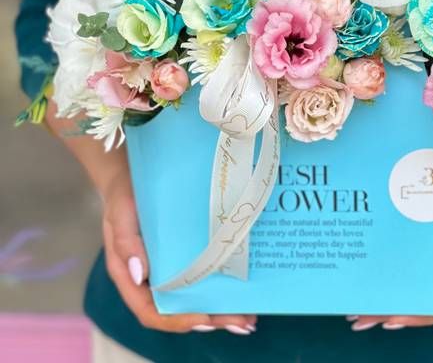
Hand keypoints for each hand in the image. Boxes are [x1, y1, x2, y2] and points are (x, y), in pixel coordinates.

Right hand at [102, 167, 256, 334]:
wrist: (131, 174)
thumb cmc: (123, 196)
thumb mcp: (120, 215)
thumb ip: (126, 243)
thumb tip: (141, 275)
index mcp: (131, 277)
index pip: (152, 311)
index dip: (178, 320)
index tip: (205, 318)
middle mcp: (151, 278)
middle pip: (179, 310)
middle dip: (211, 319)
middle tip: (241, 322)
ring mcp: (168, 267)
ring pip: (193, 297)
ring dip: (220, 309)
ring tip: (249, 316)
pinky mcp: (183, 253)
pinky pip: (201, 274)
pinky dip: (220, 284)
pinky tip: (242, 286)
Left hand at [348, 153, 432, 330]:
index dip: (422, 313)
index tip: (391, 318)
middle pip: (431, 300)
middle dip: (397, 310)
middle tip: (360, 316)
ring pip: (423, 283)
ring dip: (394, 292)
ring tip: (358, 303)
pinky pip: (422, 260)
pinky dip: (400, 265)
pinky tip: (376, 265)